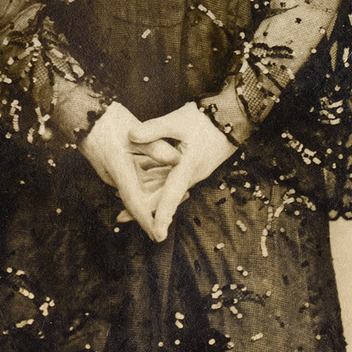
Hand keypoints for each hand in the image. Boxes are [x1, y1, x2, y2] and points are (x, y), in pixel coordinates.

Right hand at [81, 103, 173, 237]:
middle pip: (137, 199)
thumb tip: (178, 160)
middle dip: (157, 206)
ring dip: (153, 191)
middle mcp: (112, 176)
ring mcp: (109, 172)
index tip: (158, 236)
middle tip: (181, 204)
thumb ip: (156, 147)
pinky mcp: (110, 166)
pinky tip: (159, 175)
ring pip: (135, 188)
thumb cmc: (107, 119)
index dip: (147, 220)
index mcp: (118, 170)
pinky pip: (129, 179)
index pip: (134, 203)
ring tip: (177, 190)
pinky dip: (145, 180)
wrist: (79, 111)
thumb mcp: (134, 131)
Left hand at [128, 103, 238, 240]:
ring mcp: (190, 173)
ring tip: (124, 203)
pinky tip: (140, 183)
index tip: (157, 233)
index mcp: (187, 168)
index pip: (172, 195)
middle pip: (165, 197)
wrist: (231, 117)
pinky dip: (154, 183)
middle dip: (145, 209)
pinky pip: (170, 180)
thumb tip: (130, 135)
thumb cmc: (206, 119)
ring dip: (147, 196)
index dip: (163, 215)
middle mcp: (190, 176)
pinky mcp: (189, 167)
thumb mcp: (178, 120)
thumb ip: (154, 129)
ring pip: (166, 189)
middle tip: (120, 217)